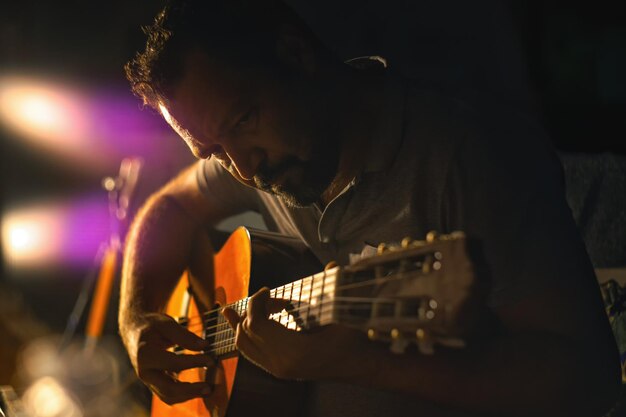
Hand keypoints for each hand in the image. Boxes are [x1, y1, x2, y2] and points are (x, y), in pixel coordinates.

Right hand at [122, 312, 215, 404]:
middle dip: (190, 390)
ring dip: (188, 396)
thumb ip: (184, 335)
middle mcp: (144, 372)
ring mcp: (149, 380)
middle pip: (168, 389)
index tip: (210, 360)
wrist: (135, 332)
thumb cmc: (152, 326)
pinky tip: (198, 388)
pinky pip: (169, 395)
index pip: (172, 363)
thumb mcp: (166, 324)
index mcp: (145, 354)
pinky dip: (184, 394)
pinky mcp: (154, 384)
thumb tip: (204, 345)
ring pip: (168, 396)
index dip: (193, 362)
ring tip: (206, 390)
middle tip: (208, 387)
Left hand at [222, 288, 377, 381]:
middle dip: (253, 309)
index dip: (257, 302)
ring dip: (242, 322)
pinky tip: (236, 322)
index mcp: (294, 352)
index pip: (257, 323)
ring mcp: (278, 370)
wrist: (358, 365)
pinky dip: (244, 335)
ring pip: (244, 344)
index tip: (268, 290)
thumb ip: (335, 289)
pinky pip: (250, 353)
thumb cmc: (352, 339)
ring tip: (233, 308)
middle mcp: (281, 364)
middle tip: (270, 297)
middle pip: (248, 331)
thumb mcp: (344, 314)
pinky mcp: (278, 371)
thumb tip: (333, 263)